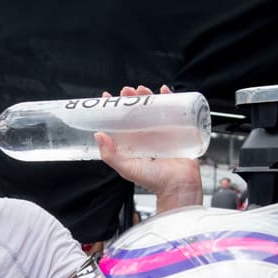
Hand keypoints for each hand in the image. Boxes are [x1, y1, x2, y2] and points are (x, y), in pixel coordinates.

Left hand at [95, 85, 202, 212]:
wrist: (179, 187)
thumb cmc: (154, 181)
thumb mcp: (127, 168)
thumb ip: (110, 155)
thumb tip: (98, 135)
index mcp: (133, 143)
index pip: (120, 122)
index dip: (114, 109)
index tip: (107, 98)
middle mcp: (146, 136)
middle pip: (137, 112)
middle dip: (131, 99)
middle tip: (127, 91)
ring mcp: (162, 133)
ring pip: (154, 109)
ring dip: (148, 96)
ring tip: (143, 89)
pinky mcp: (178, 131)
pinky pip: (174, 112)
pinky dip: (171, 99)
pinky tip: (165, 91)